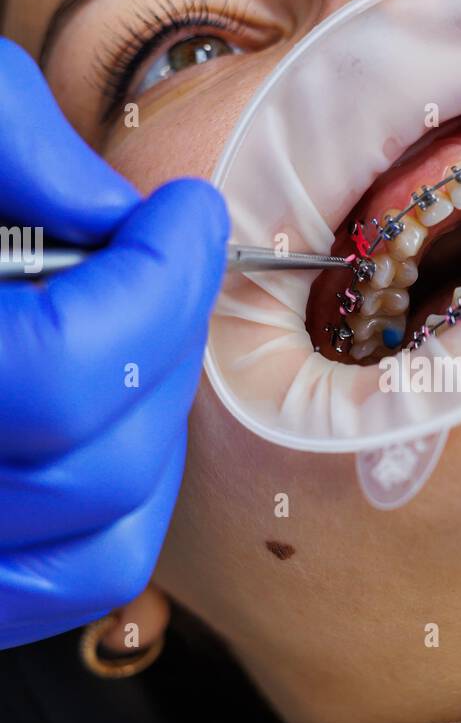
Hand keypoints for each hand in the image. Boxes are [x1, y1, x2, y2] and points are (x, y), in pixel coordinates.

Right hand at [0, 38, 227, 648]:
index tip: (183, 215)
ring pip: (101, 545)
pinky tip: (105, 415)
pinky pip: (71, 585)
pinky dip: (120, 505)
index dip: (155, 286)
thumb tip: (112, 215)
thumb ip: (6, 137)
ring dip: (149, 431)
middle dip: (161, 351)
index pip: (60, 371)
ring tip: (134, 337)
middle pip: (95, 467)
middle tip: (165, 265)